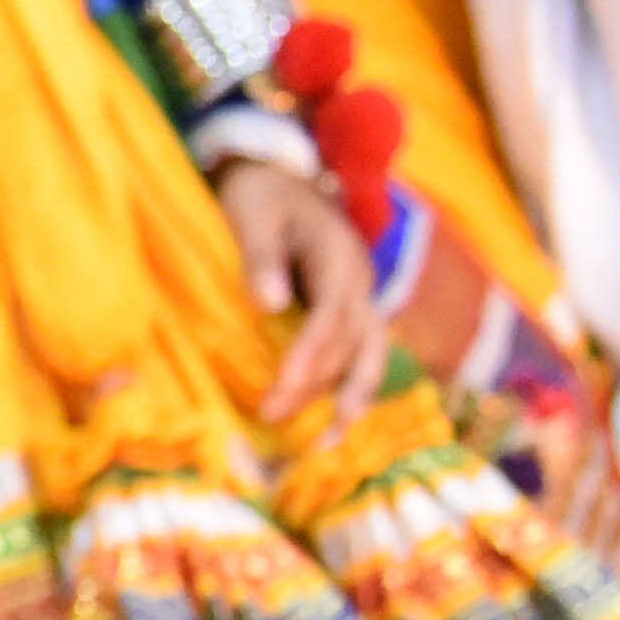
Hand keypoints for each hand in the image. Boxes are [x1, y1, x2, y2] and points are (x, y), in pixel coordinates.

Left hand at [217, 160, 387, 422]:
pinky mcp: (349, 310)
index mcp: (339, 255)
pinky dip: (348, 387)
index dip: (310, 352)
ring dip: (350, 398)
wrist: (279, 176)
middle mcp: (360, 281)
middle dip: (316, 383)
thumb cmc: (259, 196)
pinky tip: (334, 423)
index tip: (285, 384)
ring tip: (329, 443)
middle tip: (272, 415)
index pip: (331, 314)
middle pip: (348, 342)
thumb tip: (268, 304)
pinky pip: (358, 354)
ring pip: (367, 354)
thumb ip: (260, 257)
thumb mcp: (252, 213)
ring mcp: (360, 297)